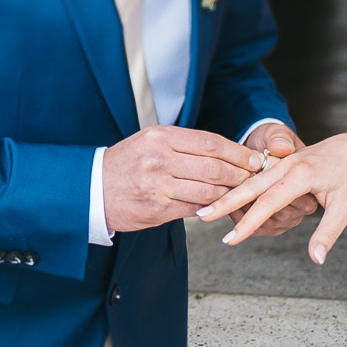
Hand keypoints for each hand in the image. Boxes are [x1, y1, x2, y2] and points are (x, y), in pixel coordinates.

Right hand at [102, 126, 263, 233]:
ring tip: (241, 194)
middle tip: (255, 178)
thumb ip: (184, 144)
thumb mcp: (151, 141)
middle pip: (215, 167)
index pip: (211, 143)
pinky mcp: (156, 209)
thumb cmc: (127, 163)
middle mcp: (160, 159)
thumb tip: (224, 152)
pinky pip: (194, 209)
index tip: (255, 159)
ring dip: (230, 194)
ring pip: (208, 191)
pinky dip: (211, 209)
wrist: (92, 188)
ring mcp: (158, 185)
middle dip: (241, 174)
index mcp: (161, 137)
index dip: (238, 152)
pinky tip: (219, 208)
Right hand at [198, 131, 346, 257]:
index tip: (230, 240)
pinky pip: (256, 177)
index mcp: (302, 174)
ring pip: (249, 180)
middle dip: (224, 202)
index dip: (248, 224)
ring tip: (206, 212)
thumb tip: (316, 260)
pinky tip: (225, 202)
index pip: (268, 203)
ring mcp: (281, 162)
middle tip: (200, 217)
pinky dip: (240, 188)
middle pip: (249, 186)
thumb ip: (328, 233)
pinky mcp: (279, 163)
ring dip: (228, 195)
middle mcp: (286, 164)